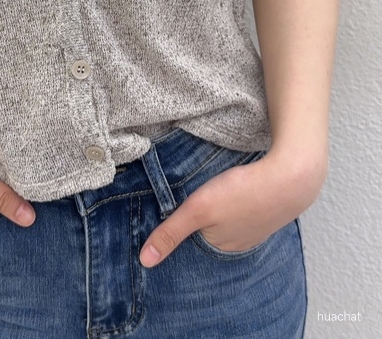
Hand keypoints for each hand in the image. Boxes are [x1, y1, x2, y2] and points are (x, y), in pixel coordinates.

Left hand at [139, 148, 325, 267]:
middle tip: (194, 195)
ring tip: (213, 189)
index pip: (190, 242)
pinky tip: (234, 187)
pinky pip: (242, 208)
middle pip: (208, 231)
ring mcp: (255, 226)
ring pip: (226, 218)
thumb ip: (171, 232)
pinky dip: (235, 199)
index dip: (180, 227)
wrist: (292, 176)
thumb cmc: (243, 192)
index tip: (174, 212)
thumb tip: (145, 260)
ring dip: (218, 206)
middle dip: (198, 218)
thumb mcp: (199, 209)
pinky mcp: (265, 208)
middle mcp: (238, 242)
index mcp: (221, 247)